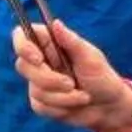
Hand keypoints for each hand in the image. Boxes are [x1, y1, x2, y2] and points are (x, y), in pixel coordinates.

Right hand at [16, 20, 131, 131]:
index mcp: (50, 44)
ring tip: (83, 97)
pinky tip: (75, 105)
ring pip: (35, 89)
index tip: (38, 59)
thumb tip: (55, 23)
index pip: (22, 36)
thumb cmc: (102, 78)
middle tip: (72, 84)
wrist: (108, 108)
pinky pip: (41, 106)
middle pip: (23, 66)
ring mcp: (38, 82)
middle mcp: (40, 61)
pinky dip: (61, 108)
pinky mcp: (40, 102)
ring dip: (62, 97)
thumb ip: (71, 41)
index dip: (23, 46)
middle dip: (49, 79)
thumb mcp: (90, 58)